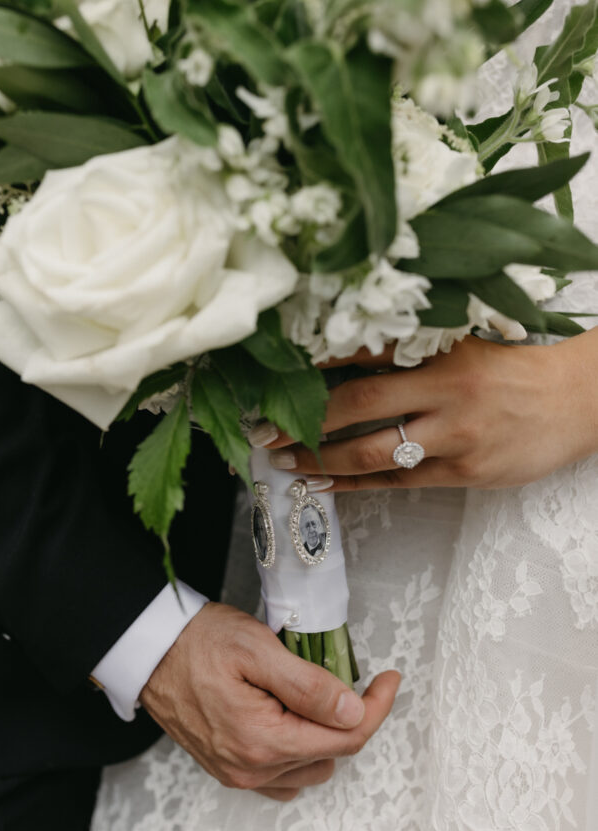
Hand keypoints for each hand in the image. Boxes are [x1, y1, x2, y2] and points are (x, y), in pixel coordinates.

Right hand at [139, 602, 399, 800]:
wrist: (147, 650)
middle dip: (348, 717)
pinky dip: (299, 751)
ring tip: (309, 692)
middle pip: (332, 754)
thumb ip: (309, 685)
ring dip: (323, 735)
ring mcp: (238, 773)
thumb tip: (354, 711)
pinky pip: (283, 776)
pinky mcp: (229, 769)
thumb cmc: (196, 642)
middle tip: (342, 675)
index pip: (346, 738)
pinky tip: (291, 718)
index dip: (377, 707)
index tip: (389, 680)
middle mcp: (251, 769)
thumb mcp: (257, 649)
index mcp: (262, 740)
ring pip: (311, 767)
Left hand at [263, 332, 597, 490]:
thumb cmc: (511, 369)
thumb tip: (338, 362)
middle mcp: (446, 391)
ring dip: (321, 460)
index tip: (276, 373)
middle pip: (359, 405)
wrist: (576, 402)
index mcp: (442, 348)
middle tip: (264, 428)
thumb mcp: (463, 345)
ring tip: (285, 461)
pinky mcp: (465, 472)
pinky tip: (324, 485)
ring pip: (373, 452)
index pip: (366, 351)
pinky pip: (397, 481)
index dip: (316, 365)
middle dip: (304, 419)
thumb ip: (409, 353)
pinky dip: (356, 484)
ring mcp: (456, 436)